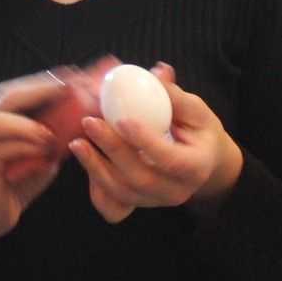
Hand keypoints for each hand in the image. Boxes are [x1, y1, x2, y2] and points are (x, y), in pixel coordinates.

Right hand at [0, 69, 75, 273]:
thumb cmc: (20, 180)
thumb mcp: (45, 151)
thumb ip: (58, 133)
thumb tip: (90, 113)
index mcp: (1, 114)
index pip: (22, 88)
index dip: (47, 80)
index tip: (75, 75)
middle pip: (6, 95)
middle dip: (38, 90)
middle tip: (67, 90)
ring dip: (25, 125)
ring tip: (50, 134)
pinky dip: (19, 148)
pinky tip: (40, 151)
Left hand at [67, 63, 242, 223]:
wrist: (204, 160)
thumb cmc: (198, 130)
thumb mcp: (195, 110)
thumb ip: (174, 95)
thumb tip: (156, 73)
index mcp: (197, 166)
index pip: (169, 159)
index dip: (145, 140)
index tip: (122, 119)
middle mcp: (177, 191)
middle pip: (141, 177)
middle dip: (112, 150)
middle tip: (90, 122)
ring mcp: (156, 202)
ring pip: (122, 194)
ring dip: (96, 168)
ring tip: (77, 142)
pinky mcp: (139, 205)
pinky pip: (113, 208)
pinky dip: (96, 189)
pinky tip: (85, 164)